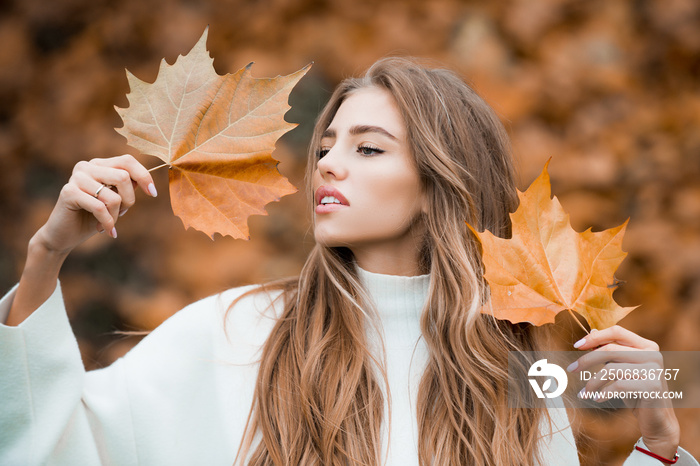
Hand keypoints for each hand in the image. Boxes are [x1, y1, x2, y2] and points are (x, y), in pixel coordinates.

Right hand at [34, 154, 156, 254]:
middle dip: (129, 200)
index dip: (144, 176)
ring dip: (116, 215)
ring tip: (109, 223)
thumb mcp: (115, 201)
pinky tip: (106, 230)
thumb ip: (127, 187)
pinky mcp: (68, 192)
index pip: (127, 161)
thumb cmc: (93, 217)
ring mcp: (76, 177)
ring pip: (113, 196)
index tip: (153, 193)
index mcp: (99, 165)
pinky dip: (107, 222)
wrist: (65, 235)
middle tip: (122, 213)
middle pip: (123, 177)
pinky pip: (100, 207)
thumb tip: (144, 180)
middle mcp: (86, 166)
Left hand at [569, 325, 679, 459]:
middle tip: (571, 369)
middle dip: (586, 360)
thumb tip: (592, 331)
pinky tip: (597, 398)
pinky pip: (619, 385)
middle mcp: (653, 354)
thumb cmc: (636, 392)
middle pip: (610, 349)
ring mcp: (654, 369)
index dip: (595, 337)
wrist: (657, 419)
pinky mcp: (653, 386)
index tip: (576, 346)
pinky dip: (604, 392)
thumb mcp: (622, 369)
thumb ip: (611, 351)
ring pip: (611, 369)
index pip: (617, 331)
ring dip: (592, 382)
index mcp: (646, 345)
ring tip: (584, 393)